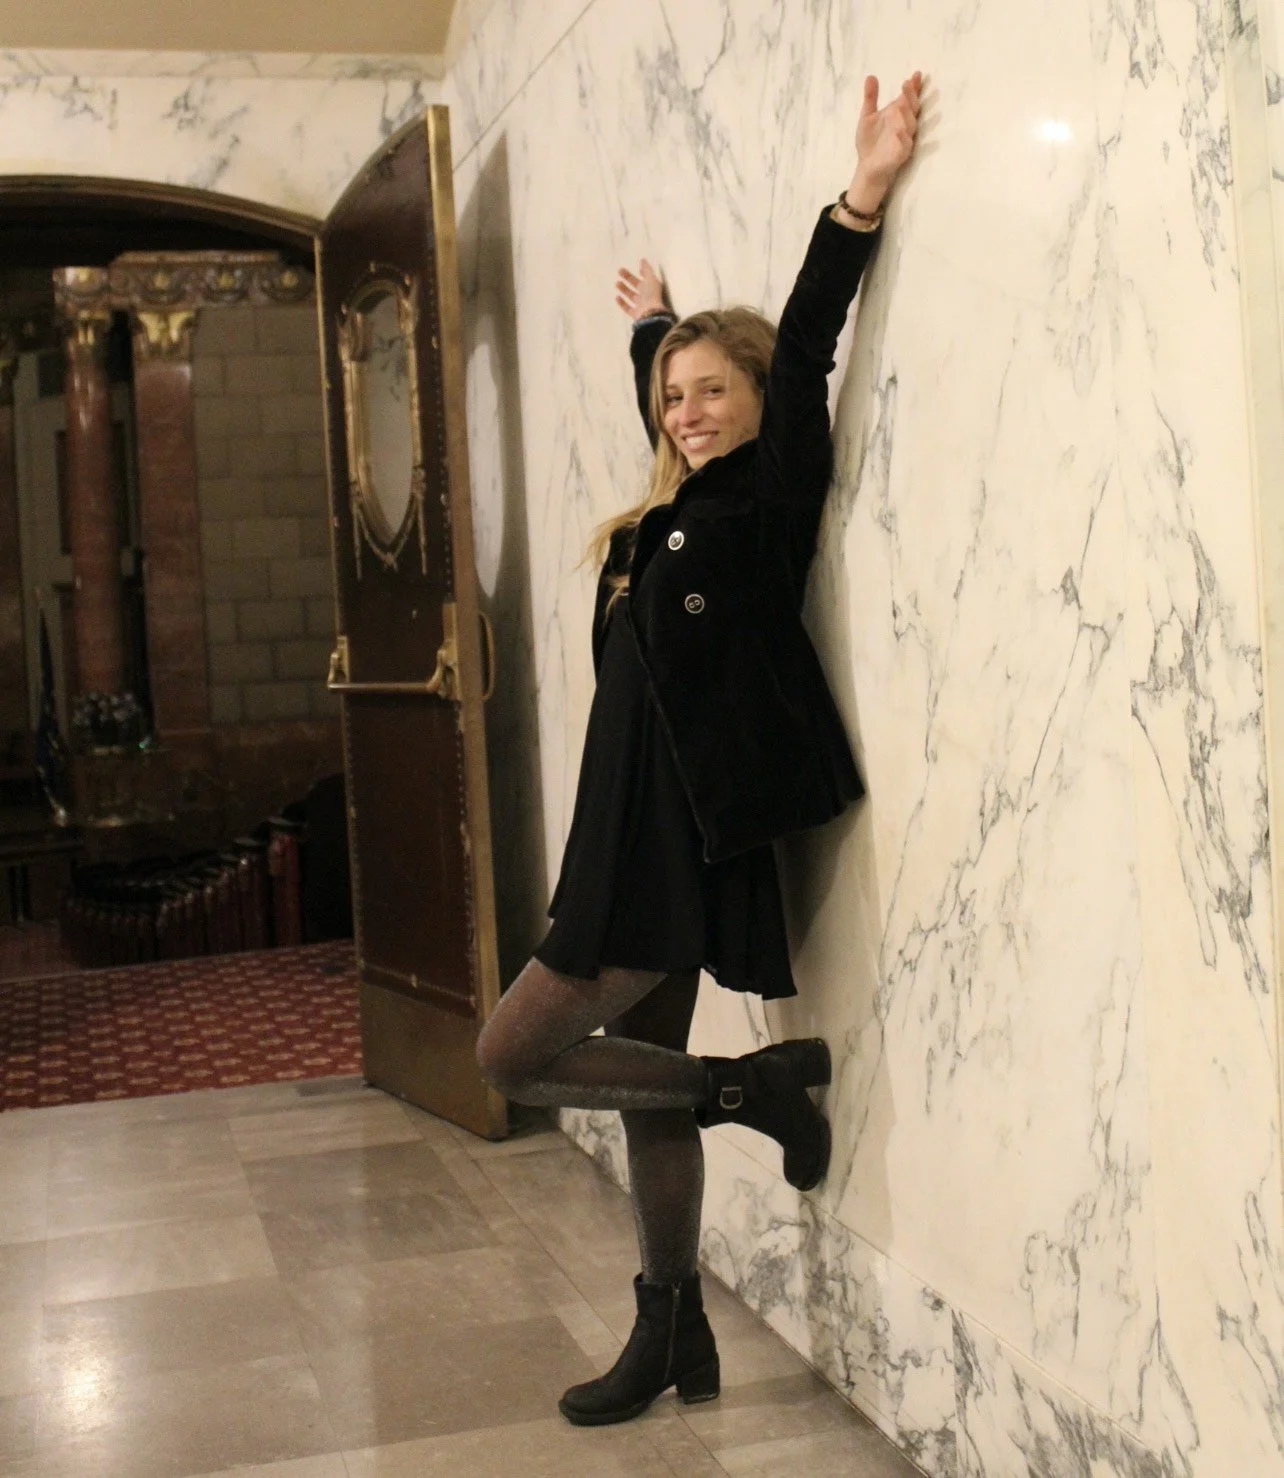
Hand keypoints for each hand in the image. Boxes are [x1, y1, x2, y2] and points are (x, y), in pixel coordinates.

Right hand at [615, 259, 671, 321]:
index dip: (643, 272)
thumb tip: (643, 260)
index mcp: (652, 287)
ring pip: (632, 296)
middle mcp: (647, 296)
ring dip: (624, 289)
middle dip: (628, 278)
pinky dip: (622, 303)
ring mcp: (641, 306)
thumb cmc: (651, 295)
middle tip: (620, 271)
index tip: (637, 267)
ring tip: (617, 283)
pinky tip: (616, 297)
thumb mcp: (651, 278)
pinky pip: (628, 308)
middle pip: (637, 286)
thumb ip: (647, 269)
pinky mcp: (636, 314)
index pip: (647, 278)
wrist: (650, 314)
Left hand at [847, 71, 923, 214]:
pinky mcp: (900, 154)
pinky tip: (899, 131)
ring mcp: (904, 140)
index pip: (907, 98)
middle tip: (907, 84)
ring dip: (906, 115)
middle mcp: (904, 125)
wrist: (867, 166)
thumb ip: (870, 98)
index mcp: (897, 115)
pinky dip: (902, 138)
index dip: (913, 87)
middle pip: (911, 109)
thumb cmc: (870, 141)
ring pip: (909, 126)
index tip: (916, 74)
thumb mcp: (867, 117)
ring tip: (900, 104)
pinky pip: (904, 145)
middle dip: (910, 97)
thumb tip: (871, 76)